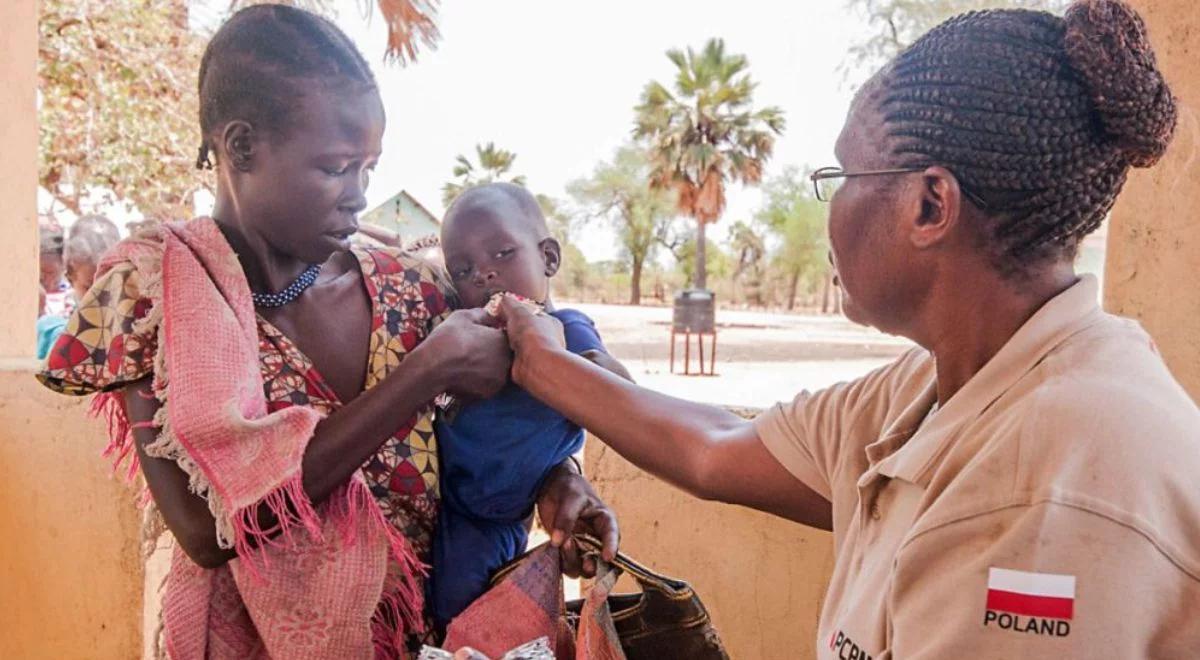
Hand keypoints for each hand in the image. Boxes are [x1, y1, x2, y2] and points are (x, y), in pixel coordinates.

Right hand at [420, 308, 511, 399]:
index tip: (474, 336)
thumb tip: (490, 318)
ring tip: (465, 362)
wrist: (433, 368)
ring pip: (494, 370)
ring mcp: (499, 379)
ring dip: (484, 366)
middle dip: (489, 351)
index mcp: (502, 340)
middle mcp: (506, 360)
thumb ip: (482, 315)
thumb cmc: (448, 339)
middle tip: (469, 350)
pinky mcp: (488, 393)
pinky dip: (478, 380)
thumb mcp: (464, 316)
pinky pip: (486, 383)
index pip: (501, 335)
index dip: (488, 334)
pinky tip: (464, 374)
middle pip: (500, 354)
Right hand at [496, 295, 565, 384]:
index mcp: (550, 323)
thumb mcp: (518, 312)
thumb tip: (503, 300)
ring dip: (507, 344)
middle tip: (496, 327)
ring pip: (519, 346)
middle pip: (525, 331)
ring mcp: (538, 355)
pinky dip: (505, 357)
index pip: (533, 315)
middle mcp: (547, 340)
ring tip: (495, 340)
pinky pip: (513, 360)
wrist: (535, 365)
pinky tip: (498, 354)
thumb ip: (510, 304)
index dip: (517, 313)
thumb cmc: (533, 336)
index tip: (502, 312)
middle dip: (511, 329)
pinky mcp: (528, 367)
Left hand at [535, 461, 618, 577]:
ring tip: (563, 544)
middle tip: (586, 563)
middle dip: (595, 566)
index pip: (612, 536)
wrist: (553, 488)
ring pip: (584, 568)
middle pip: (603, 561)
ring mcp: (583, 548)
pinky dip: (562, 563)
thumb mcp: (571, 497)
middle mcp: (597, 539)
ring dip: (574, 562)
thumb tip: (558, 541)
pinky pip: (568, 567)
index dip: (612, 548)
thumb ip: (566, 518)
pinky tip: (554, 548)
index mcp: (605, 521)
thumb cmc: (569, 488)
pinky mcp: (568, 553)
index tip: (608, 557)